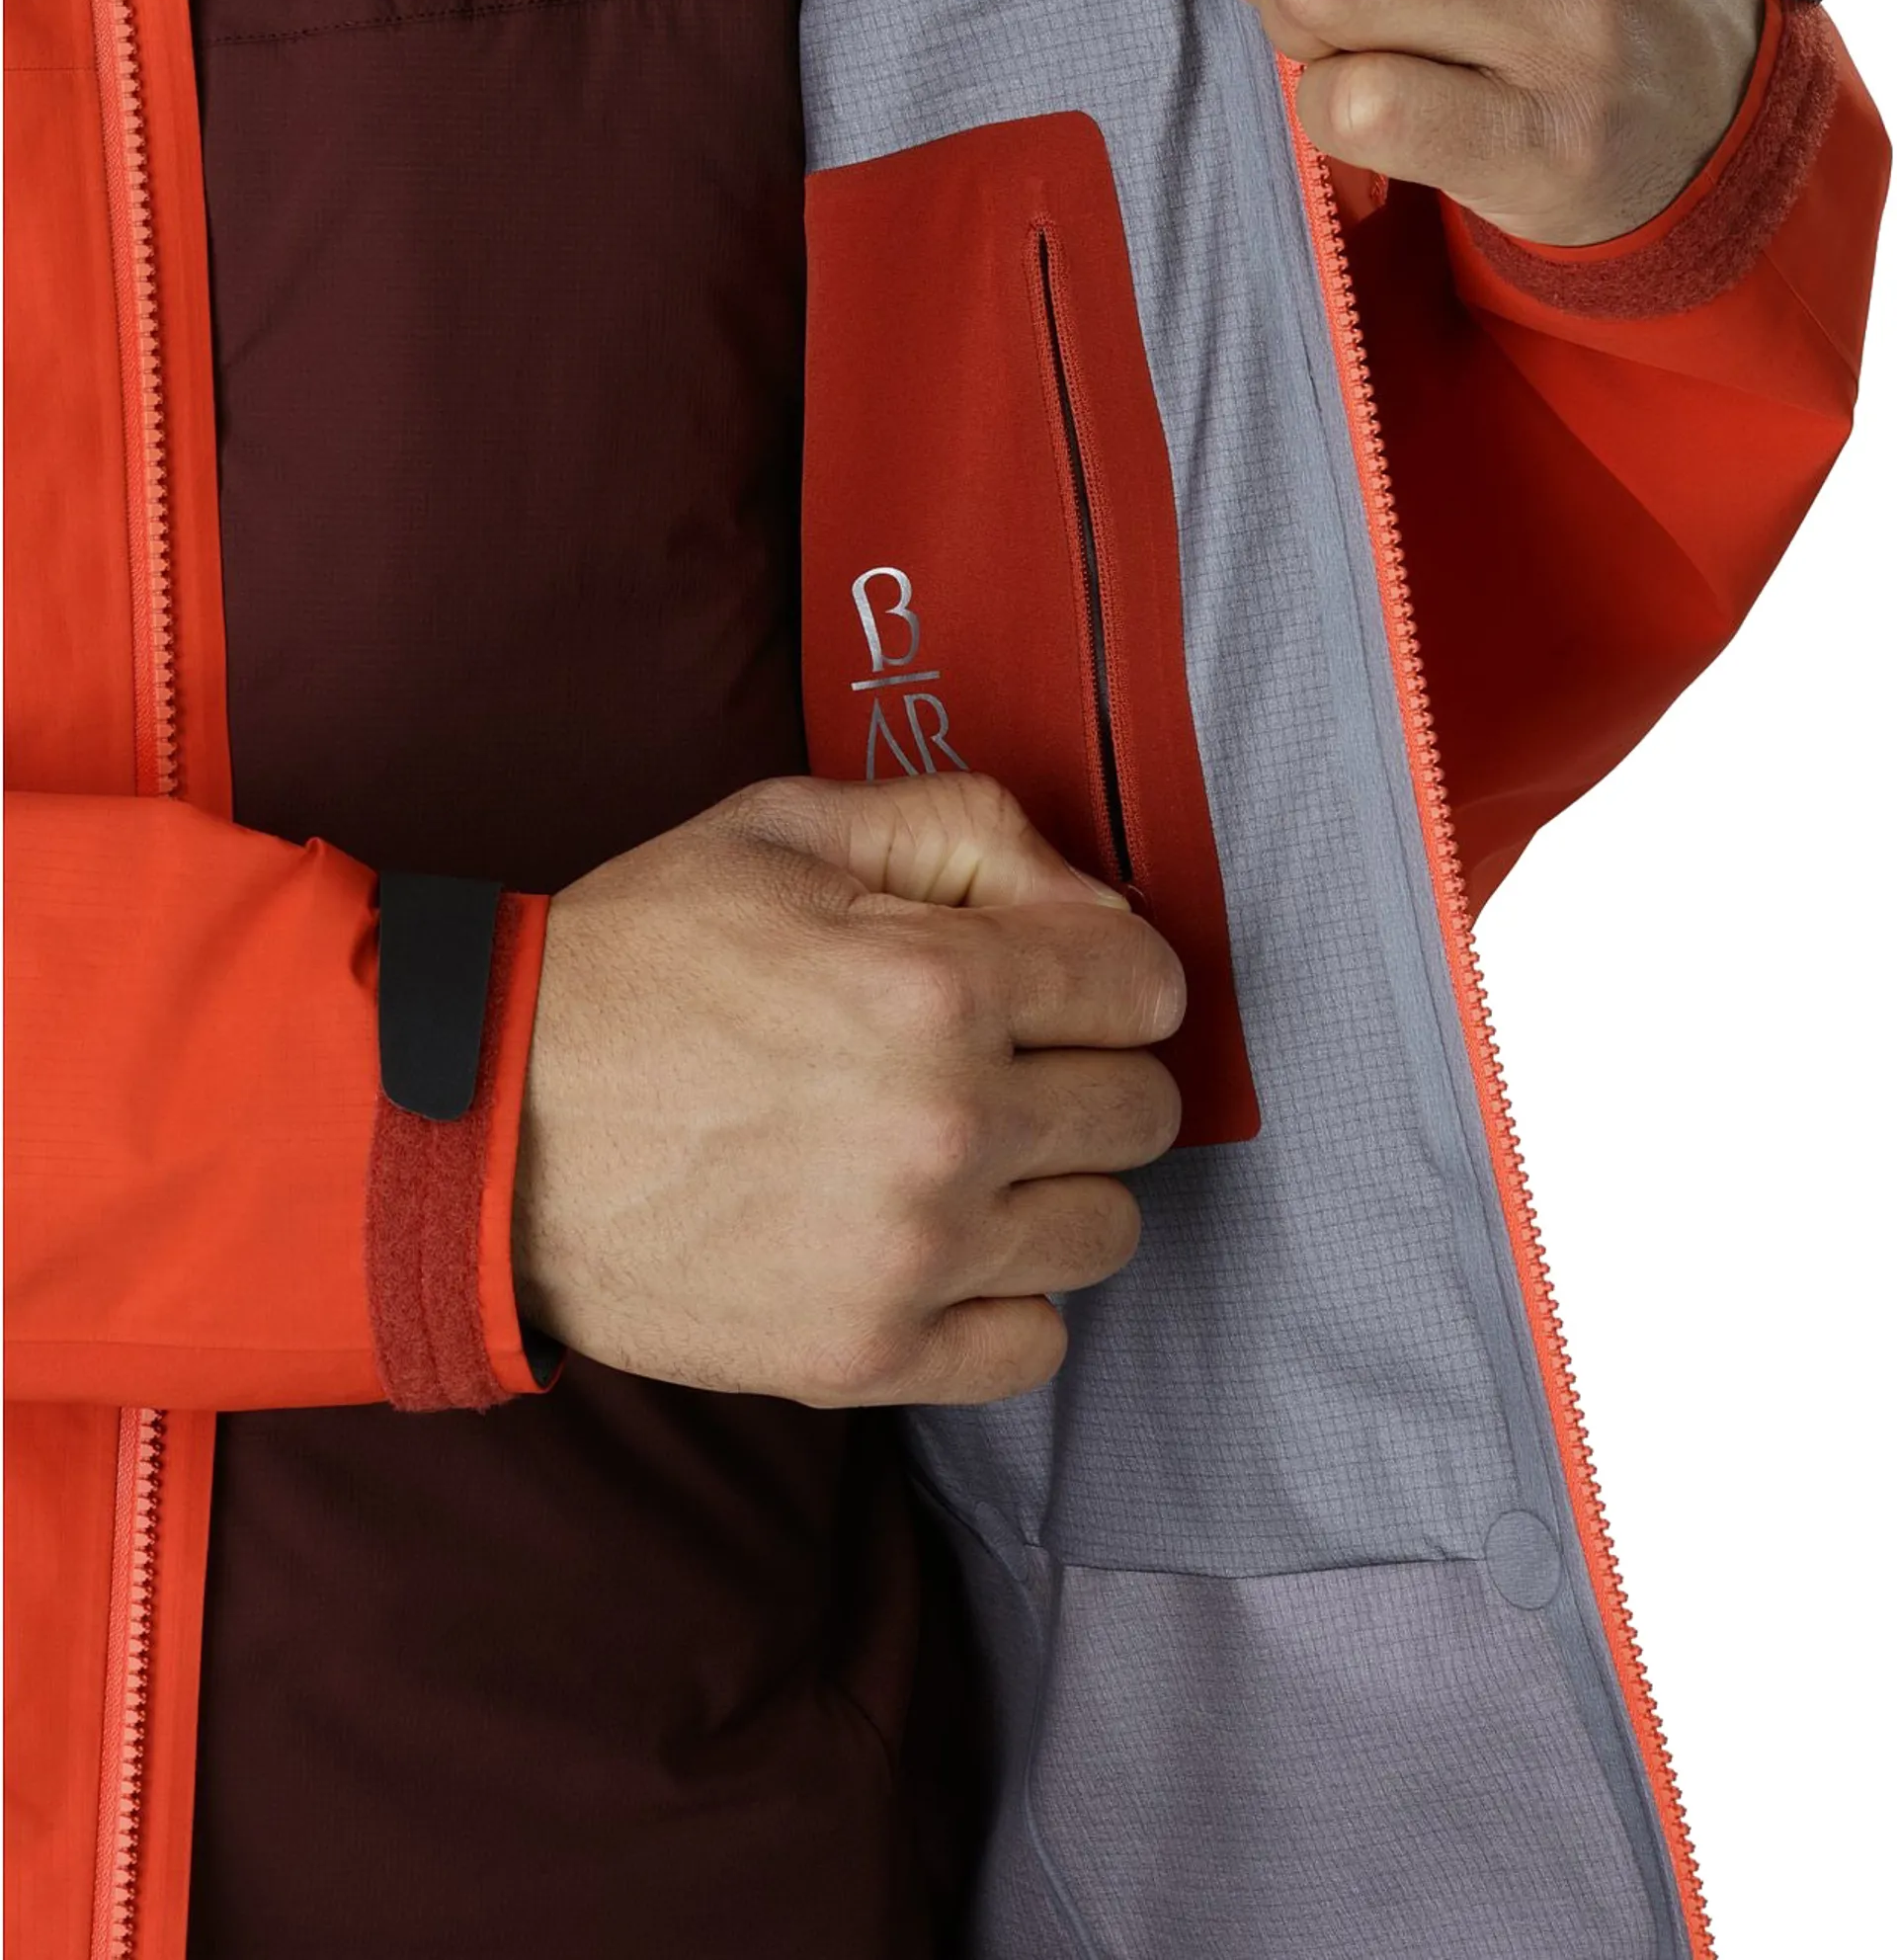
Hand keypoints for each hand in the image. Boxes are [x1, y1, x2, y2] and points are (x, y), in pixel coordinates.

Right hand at [513, 772, 1184, 1405]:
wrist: (483, 1123)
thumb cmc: (636, 959)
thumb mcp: (788, 828)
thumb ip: (968, 829)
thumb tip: (1096, 904)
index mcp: (938, 980)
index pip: (1148, 988)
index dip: (1110, 972)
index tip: (1060, 981)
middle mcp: (947, 1124)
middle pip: (1141, 1113)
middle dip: (1088, 1071)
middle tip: (1001, 1060)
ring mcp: (910, 1253)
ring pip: (1107, 1229)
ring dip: (1054, 1185)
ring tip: (963, 1154)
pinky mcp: (866, 1355)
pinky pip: (1035, 1344)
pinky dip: (1005, 1297)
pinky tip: (938, 1243)